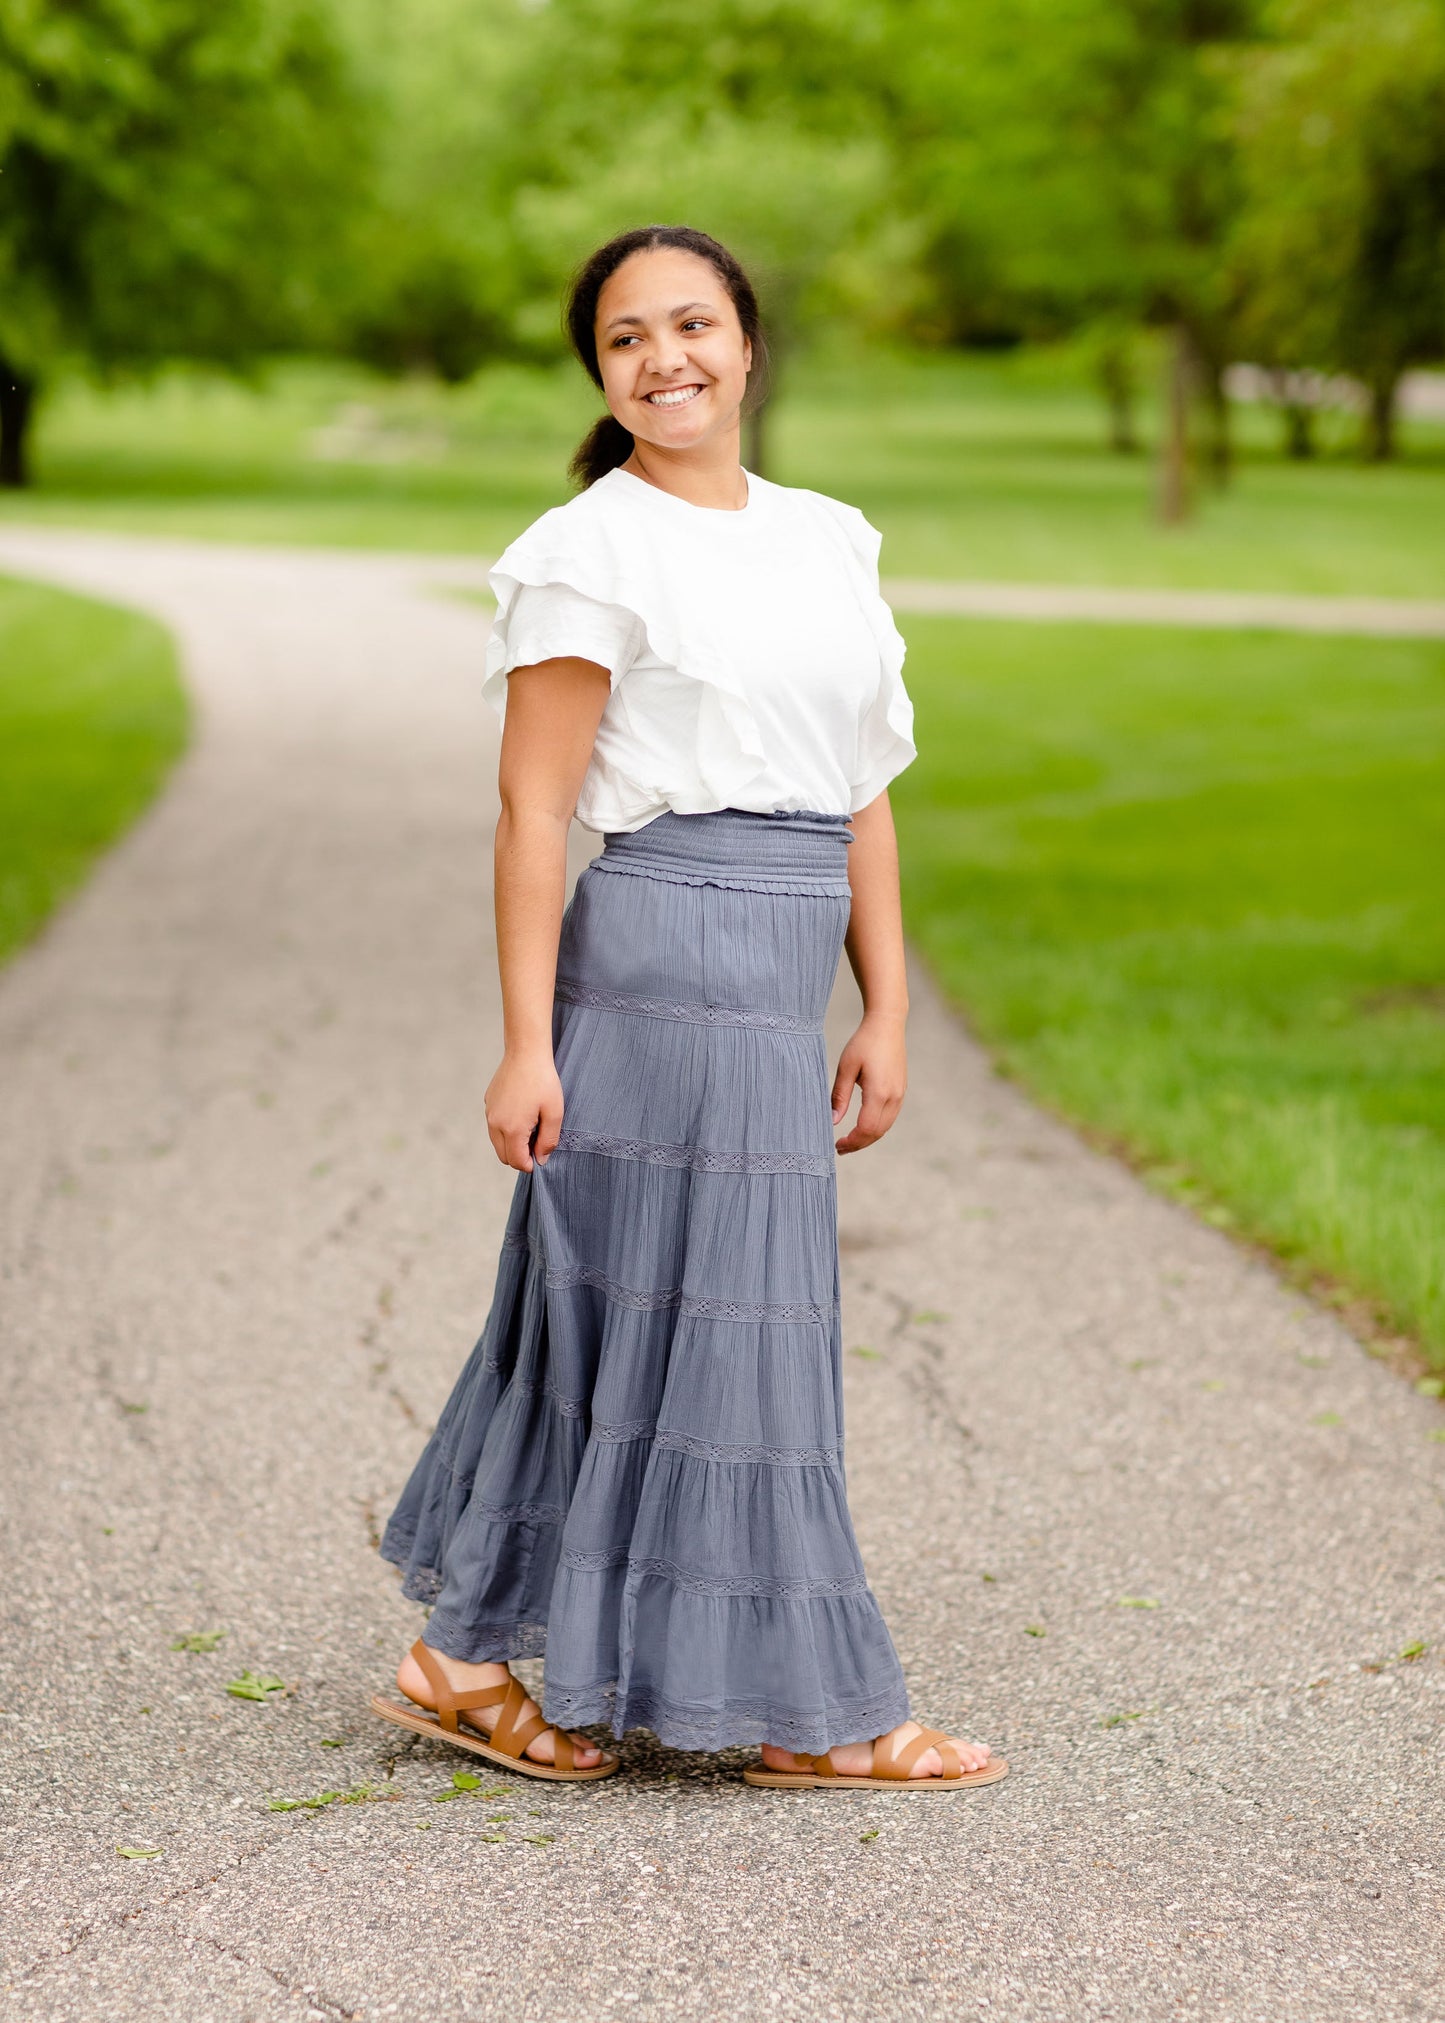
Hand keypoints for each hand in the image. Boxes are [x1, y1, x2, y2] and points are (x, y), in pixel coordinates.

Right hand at [484, 1046, 564, 1171]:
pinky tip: (522, 1113)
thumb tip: (541, 1159)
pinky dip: (506, 1129)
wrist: (526, 1052)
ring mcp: (489, 1113)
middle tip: (538, 1142)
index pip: (516, 1162)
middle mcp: (495, 1124)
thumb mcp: (554, 1113)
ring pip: (497, 1142)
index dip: (530, 1164)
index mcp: (512, 1129)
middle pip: (503, 1156)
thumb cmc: (543, 1081)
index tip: (541, 1155)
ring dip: (512, 1143)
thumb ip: (548, 1141)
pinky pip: (495, 1126)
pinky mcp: (488, 1103)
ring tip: (532, 1127)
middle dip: (519, 1156)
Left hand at [830, 1014, 906, 1154]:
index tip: (836, 1145)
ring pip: (885, 1127)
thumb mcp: (846, 1067)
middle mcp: (894, 1097)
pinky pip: (890, 1117)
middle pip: (877, 1133)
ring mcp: (900, 1094)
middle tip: (839, 1148)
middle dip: (858, 1144)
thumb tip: (833, 1121)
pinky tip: (862, 1126)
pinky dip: (876, 1127)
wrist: (887, 1024)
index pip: (866, 1129)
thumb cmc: (863, 1042)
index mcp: (879, 1092)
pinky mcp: (901, 1091)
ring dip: (867, 1137)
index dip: (852, 1142)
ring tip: (849, 1141)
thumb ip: (839, 1096)